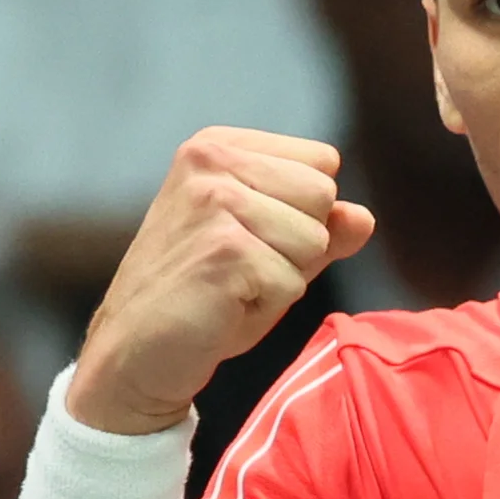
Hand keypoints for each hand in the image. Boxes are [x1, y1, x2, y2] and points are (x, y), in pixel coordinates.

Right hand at [68, 129, 375, 435]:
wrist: (135, 352)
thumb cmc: (202, 298)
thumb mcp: (269, 251)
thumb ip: (320, 228)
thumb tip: (364, 217)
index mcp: (219, 146)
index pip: (323, 163)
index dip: (303, 215)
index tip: (248, 240)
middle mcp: (212, 161)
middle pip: (324, 196)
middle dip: (298, 246)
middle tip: (240, 269)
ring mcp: (215, 202)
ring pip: (314, 240)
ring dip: (282, 278)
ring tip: (231, 287)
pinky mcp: (224, 249)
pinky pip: (293, 281)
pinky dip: (266, 307)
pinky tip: (222, 306)